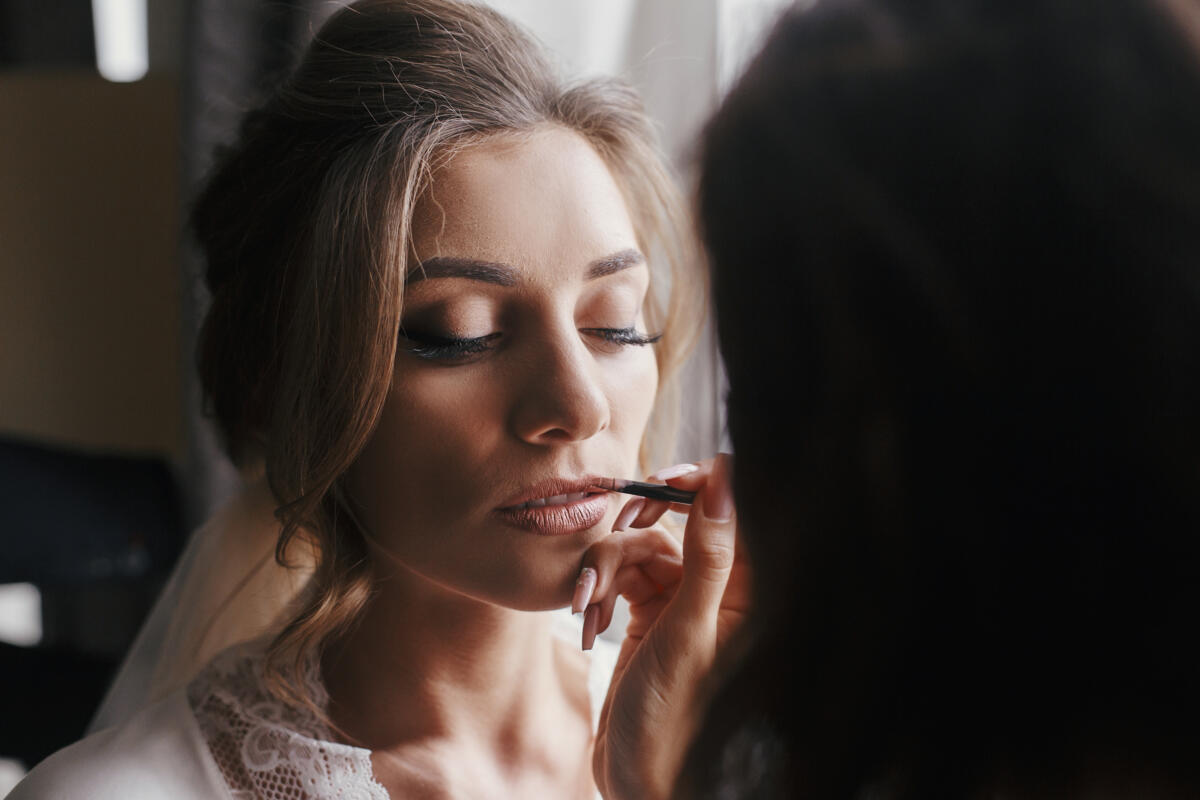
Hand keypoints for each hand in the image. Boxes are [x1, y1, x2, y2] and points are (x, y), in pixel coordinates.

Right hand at [577, 454, 748, 799]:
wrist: (639, 784)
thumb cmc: (674, 722)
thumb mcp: (688, 633)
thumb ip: (708, 557)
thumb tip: (724, 485)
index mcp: (746, 593)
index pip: (733, 514)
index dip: (700, 486)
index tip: (660, 482)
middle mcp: (717, 593)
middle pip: (677, 524)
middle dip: (638, 525)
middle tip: (614, 528)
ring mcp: (680, 604)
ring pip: (639, 550)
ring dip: (606, 569)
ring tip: (586, 607)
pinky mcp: (647, 619)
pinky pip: (621, 580)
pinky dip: (599, 593)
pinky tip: (586, 623)